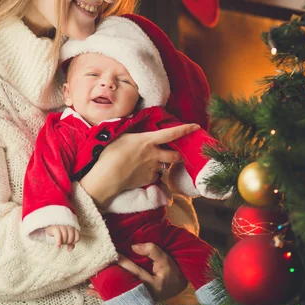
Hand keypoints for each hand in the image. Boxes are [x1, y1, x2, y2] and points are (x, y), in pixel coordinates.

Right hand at [45, 225, 79, 250]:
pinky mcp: (55, 228)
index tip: (70, 242)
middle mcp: (68, 225)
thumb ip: (70, 243)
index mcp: (72, 227)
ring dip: (63, 242)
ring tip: (60, 243)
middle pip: (71, 236)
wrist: (48, 226)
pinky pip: (58, 236)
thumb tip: (69, 250)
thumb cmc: (59, 233)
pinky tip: (58, 247)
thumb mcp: (66, 238)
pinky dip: (58, 242)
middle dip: (68, 241)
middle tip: (63, 242)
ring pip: (65, 236)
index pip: (77, 235)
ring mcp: (61, 226)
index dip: (74, 241)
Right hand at [80, 123, 199, 208]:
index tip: (196, 127)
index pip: (171, 134)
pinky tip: (140, 172)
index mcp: (148, 141)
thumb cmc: (110, 154)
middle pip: (175, 156)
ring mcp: (153, 169)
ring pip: (164, 166)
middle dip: (179, 155)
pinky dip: (151, 173)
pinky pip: (154, 175)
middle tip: (177, 153)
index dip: (185, 129)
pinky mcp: (149, 180)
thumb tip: (135, 124)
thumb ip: (133, 132)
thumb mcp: (121, 137)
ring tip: (149, 163)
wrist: (107, 177)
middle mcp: (154, 155)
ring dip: (161, 164)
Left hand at [87, 242, 187, 301]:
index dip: (121, 262)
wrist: (177, 286)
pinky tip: (93, 293)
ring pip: (118, 293)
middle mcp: (143, 294)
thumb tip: (133, 246)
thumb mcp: (166, 259)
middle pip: (122, 284)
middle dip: (108, 278)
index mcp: (151, 284)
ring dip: (104, 289)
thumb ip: (152, 251)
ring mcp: (138, 298)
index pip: (133, 271)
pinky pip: (118, 297)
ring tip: (89, 286)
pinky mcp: (134, 299)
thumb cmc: (172, 271)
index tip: (109, 254)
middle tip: (94, 271)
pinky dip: (106, 295)